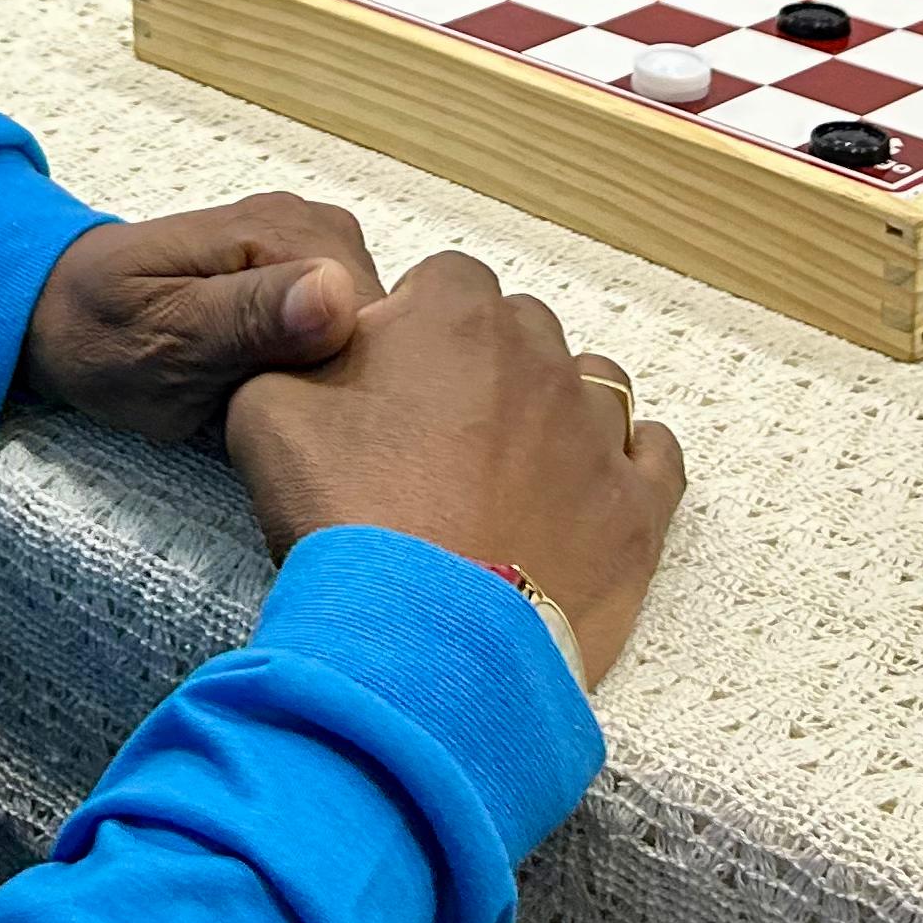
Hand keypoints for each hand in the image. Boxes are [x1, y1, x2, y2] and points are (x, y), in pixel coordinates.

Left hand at [19, 188, 384, 441]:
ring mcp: (308, 244)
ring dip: (332, 370)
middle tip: (271, 406)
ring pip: (367, 328)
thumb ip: (250, 319)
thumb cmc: (100, 335)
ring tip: (273, 396)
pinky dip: (321, 359)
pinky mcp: (302, 269)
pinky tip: (280, 380)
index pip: (373, 320)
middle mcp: (308, 224)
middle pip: (380, 322)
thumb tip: (337, 297)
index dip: (346, 380)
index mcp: (279, 232)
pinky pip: (344, 323)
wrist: (56, 312)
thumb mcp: (165, 339)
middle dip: (341, 375)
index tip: (296, 415)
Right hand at [225, 252, 684, 687]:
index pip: (443, 282)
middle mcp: (541, 355)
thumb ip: (294, 353)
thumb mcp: (267, 410)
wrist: (422, 640)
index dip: (411, 330)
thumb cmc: (346, 516)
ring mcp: (598, 432)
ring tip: (508, 472)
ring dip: (554, 412)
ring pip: (591, 386)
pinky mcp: (637, 509)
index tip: (385, 384)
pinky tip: (588, 492)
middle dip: (482, 369)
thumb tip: (314, 347)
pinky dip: (627, 465)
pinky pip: (655, 458)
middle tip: (435, 439)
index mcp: (456, 314)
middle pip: (518, 332)